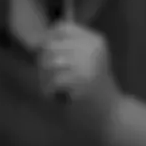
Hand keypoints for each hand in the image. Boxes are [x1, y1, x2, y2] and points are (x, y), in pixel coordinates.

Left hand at [38, 21, 121, 138]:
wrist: (112, 118)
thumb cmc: (93, 92)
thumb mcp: (82, 63)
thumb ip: (62, 50)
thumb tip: (34, 42)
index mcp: (95, 39)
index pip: (60, 27)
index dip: (48, 42)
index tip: (53, 62)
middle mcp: (93, 46)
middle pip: (50, 46)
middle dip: (45, 67)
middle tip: (58, 83)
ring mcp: (89, 62)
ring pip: (48, 63)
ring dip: (46, 81)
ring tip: (60, 91)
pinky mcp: (82, 80)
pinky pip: (51, 81)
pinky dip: (51, 93)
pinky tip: (63, 99)